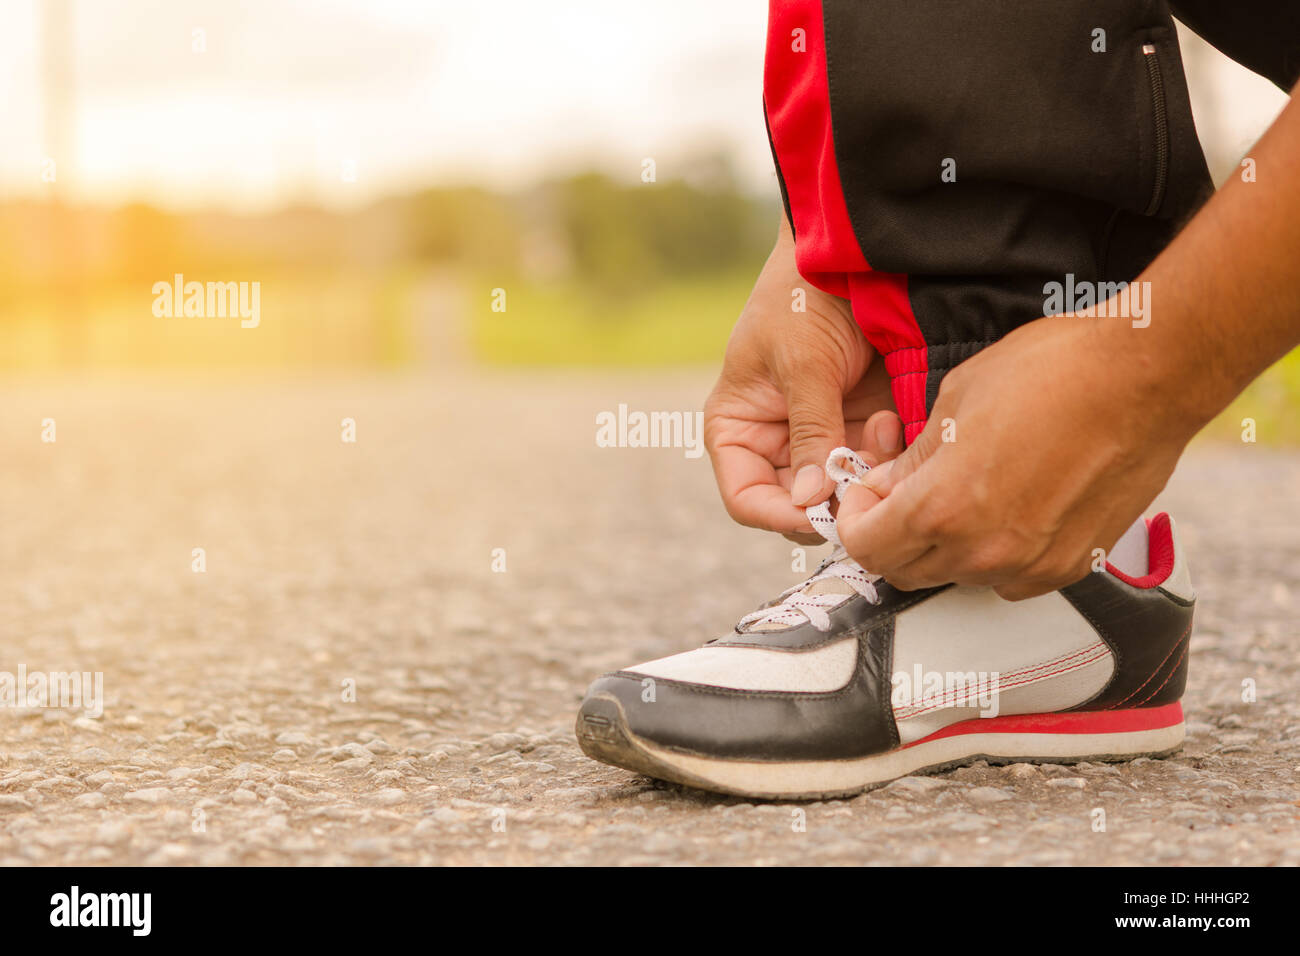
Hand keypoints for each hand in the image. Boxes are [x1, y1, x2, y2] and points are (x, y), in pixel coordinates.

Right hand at [704, 221, 903, 541]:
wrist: (858, 254)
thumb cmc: (807, 296)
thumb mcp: (802, 363)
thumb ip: (810, 433)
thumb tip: (809, 503)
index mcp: (739, 429)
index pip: (748, 499)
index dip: (780, 515)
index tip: (820, 514)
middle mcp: (778, 441)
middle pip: (799, 504)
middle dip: (832, 496)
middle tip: (863, 481)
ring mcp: (824, 437)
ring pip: (843, 491)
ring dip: (866, 474)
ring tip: (883, 427)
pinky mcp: (865, 428)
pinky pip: (876, 468)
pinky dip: (888, 459)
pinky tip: (895, 421)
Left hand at [835, 314, 1199, 598]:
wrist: (1145, 377)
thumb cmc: (1052, 372)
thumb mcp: (955, 401)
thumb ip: (911, 460)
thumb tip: (882, 488)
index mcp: (943, 507)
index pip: (866, 548)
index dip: (855, 522)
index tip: (864, 498)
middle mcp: (983, 550)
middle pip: (905, 571)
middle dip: (890, 536)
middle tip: (900, 496)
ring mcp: (1030, 565)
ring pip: (956, 577)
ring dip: (941, 546)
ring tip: (958, 494)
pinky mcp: (1069, 567)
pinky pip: (1008, 578)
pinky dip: (991, 553)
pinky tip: (1003, 507)